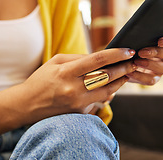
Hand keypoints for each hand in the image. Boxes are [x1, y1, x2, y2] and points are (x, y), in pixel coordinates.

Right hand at [19, 48, 136, 124]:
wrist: (28, 105)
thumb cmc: (41, 80)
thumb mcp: (56, 61)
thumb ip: (78, 57)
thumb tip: (100, 56)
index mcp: (66, 72)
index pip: (97, 61)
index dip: (116, 55)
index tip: (129, 51)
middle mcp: (73, 89)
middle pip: (107, 77)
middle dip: (124, 68)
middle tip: (134, 61)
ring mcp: (78, 103)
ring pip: (108, 91)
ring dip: (120, 81)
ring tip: (127, 72)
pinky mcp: (80, 112)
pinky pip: (99, 101)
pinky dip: (108, 92)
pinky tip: (112, 84)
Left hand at [127, 32, 162, 84]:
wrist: (120, 62)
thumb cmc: (129, 46)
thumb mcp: (132, 39)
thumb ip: (138, 36)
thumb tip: (135, 34)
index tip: (160, 41)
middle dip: (157, 52)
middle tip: (141, 52)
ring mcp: (162, 68)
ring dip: (152, 65)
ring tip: (136, 62)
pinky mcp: (154, 78)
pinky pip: (152, 79)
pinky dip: (141, 76)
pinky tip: (131, 71)